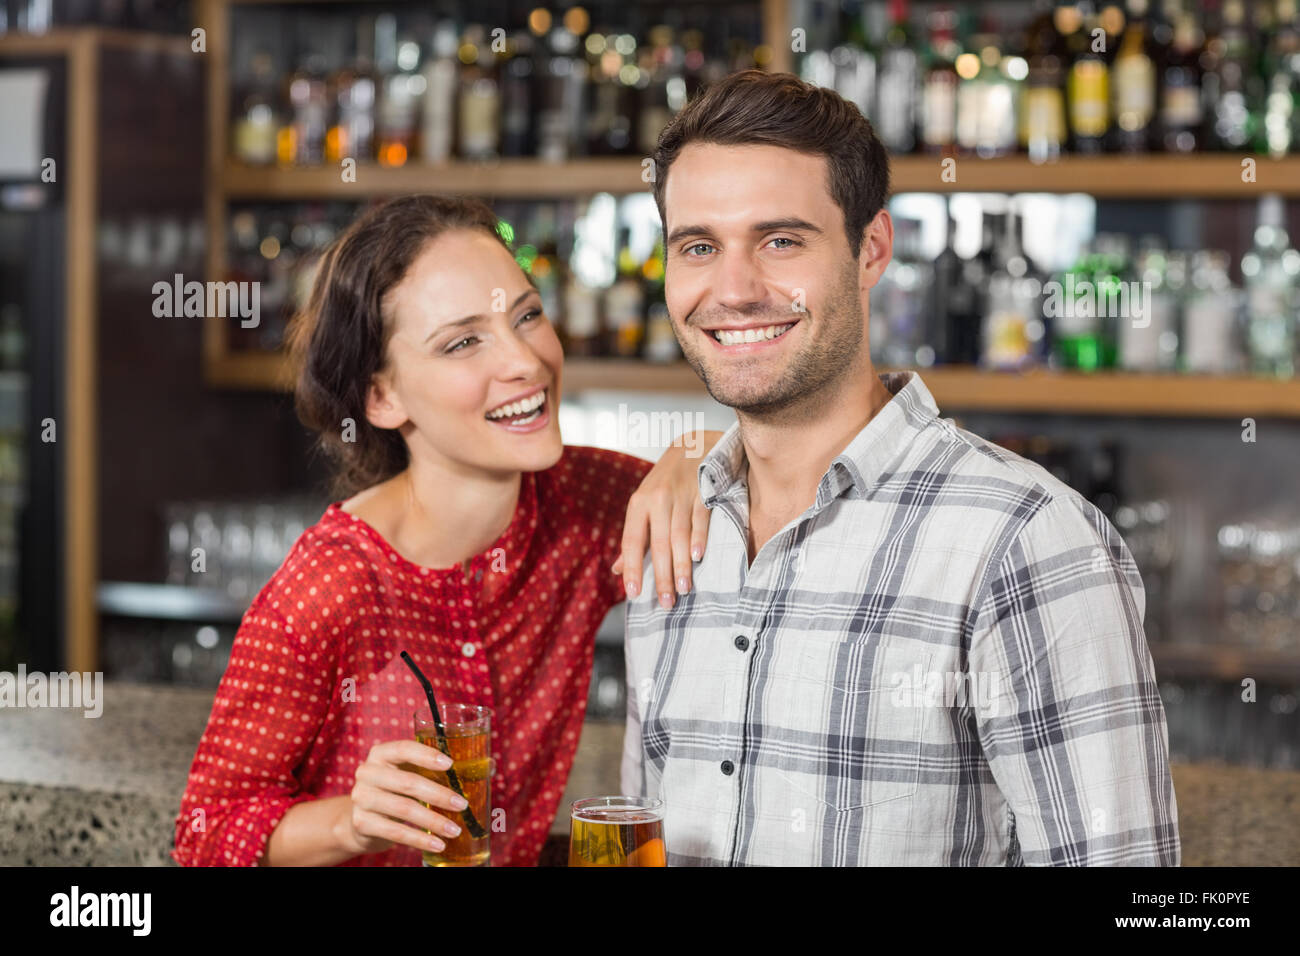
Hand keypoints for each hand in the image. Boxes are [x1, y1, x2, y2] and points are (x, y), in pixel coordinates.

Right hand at [337, 739, 470, 857]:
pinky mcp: (362, 822)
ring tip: (455, 830)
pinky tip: (437, 844)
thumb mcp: (412, 772)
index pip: (403, 748)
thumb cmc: (397, 789)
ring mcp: (362, 798)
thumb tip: (489, 766)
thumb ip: (443, 768)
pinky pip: (395, 831)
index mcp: (382, 753)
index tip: (450, 764)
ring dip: (433, 821)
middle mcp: (368, 772)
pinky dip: (419, 839)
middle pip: (408, 782)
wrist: (361, 816)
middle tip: (463, 804)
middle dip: (439, 794)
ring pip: (404, 809)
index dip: (427, 755)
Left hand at [615, 430, 723, 608]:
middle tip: (665, 602)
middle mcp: (657, 499)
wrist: (694, 444)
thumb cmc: (667, 481)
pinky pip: (700, 519)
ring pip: (678, 535)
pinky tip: (697, 557)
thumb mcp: (644, 503)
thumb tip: (618, 569)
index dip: (632, 568)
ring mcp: (681, 495)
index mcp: (639, 504)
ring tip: (683, 588)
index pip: (632, 541)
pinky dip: (699, 537)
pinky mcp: (703, 492)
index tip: (633, 594)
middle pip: (658, 544)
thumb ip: (634, 537)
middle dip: (661, 576)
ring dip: (681, 564)